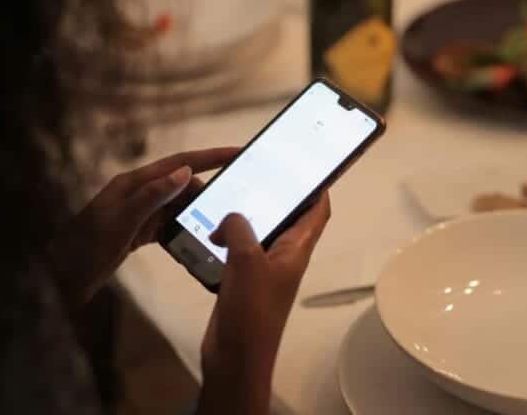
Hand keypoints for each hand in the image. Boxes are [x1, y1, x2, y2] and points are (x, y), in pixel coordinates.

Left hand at [50, 147, 239, 307]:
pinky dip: (183, 229)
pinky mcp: (139, 231)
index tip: (238, 152)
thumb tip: (184, 172)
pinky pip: (169, 224)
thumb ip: (152, 195)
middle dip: (205, 194)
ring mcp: (138, 212)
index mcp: (133, 183)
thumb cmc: (87, 248)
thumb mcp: (122, 221)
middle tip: (228, 211)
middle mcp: (138, 193)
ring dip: (195, 213)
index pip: (179, 162)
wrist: (62, 278)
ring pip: (177, 205)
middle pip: (182, 184)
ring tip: (216, 227)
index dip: (210, 156)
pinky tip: (194, 241)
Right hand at [196, 194, 330, 414]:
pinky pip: (237, 252)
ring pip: (258, 235)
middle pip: (286, 219)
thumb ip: (240, 228)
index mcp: (296, 251)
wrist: (235, 358)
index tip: (310, 168)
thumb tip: (230, 218)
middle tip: (257, 175)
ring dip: (244, 218)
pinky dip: (225, 240)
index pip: (317, 213)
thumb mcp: (247, 260)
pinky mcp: (243, 282)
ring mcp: (263, 271)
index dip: (318, 189)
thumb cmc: (251, 311)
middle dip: (275, 198)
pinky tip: (208, 232)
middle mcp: (283, 258)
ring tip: (226, 198)